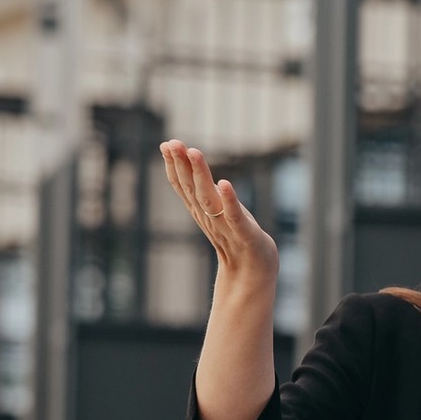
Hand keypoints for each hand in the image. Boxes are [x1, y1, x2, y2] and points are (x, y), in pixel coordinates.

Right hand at [159, 140, 279, 284]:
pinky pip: (235, 217)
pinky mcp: (246, 236)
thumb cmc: (238, 240)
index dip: (174, 166)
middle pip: (191, 189)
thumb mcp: (218, 212)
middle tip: (173, 143)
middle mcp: (210, 218)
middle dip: (181, 165)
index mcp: (202, 212)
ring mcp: (226, 227)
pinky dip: (229, 201)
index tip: (166, 144)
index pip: (184, 187)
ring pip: (209, 199)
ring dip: (201, 176)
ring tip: (194, 152)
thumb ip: (205, 192)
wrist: (254, 276)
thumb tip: (191, 165)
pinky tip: (226, 184)